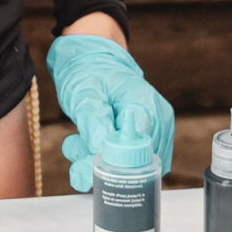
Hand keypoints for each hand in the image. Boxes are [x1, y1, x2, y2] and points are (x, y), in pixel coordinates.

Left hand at [49, 33, 174, 190]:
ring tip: (75, 144)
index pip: (139, 149)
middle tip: (74, 150)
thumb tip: (99, 149)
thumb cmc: (90, 71)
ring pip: (129, 170)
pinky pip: (126, 167)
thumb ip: (92, 120)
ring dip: (96, 162)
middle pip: (137, 164)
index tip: (85, 160)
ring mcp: (154, 134)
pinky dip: (101, 162)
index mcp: (147, 106)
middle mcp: (158, 122)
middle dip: (100, 164)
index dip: (113, 162)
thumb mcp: (84, 90)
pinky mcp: (144, 143)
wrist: (91, 61)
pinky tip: (84, 146)